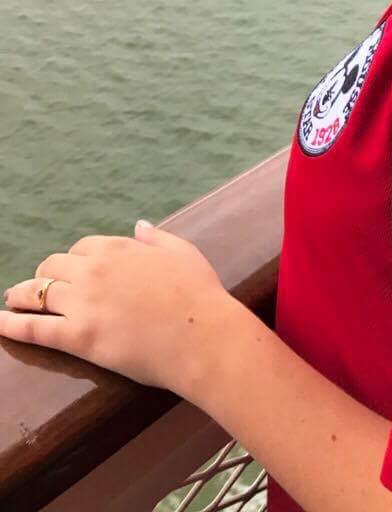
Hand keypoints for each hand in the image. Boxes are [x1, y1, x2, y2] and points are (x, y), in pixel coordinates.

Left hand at [0, 220, 232, 398]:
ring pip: (38, 292)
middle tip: (38, 288)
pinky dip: (10, 324)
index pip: (81, 248)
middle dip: (44, 275)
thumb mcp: (181, 252)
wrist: (201, 336)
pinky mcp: (78, 337)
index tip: (73, 271)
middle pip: (53, 266)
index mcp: (118, 248)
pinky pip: (35, 327)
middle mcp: (94, 270)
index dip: (75, 260)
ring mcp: (83, 303)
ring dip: (20, 295)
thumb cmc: (199, 294)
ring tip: (10, 300)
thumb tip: (139, 226)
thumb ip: (156, 238)